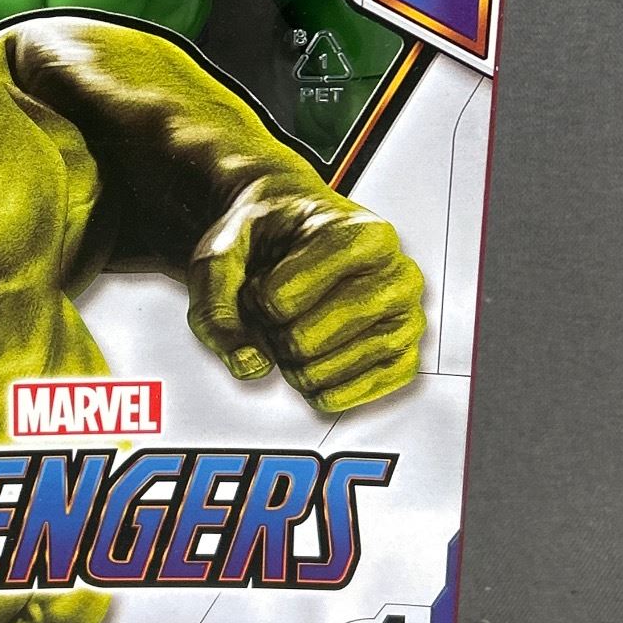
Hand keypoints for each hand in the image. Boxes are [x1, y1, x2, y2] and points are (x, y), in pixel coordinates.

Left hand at [186, 183, 424, 412]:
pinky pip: (357, 395)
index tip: (265, 276)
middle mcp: (398, 275)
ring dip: (292, 362)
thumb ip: (216, 306)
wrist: (294, 227)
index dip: (256, 298)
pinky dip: (319, 389)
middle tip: (278, 307)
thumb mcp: (222, 252)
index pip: (281, 299)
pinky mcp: (404, 357)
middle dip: (272, 332)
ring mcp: (407, 319)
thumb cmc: (268, 234)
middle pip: (303, 340)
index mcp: (362, 235)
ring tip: (296, 325)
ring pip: (325, 372)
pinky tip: (310, 363)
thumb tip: (250, 365)